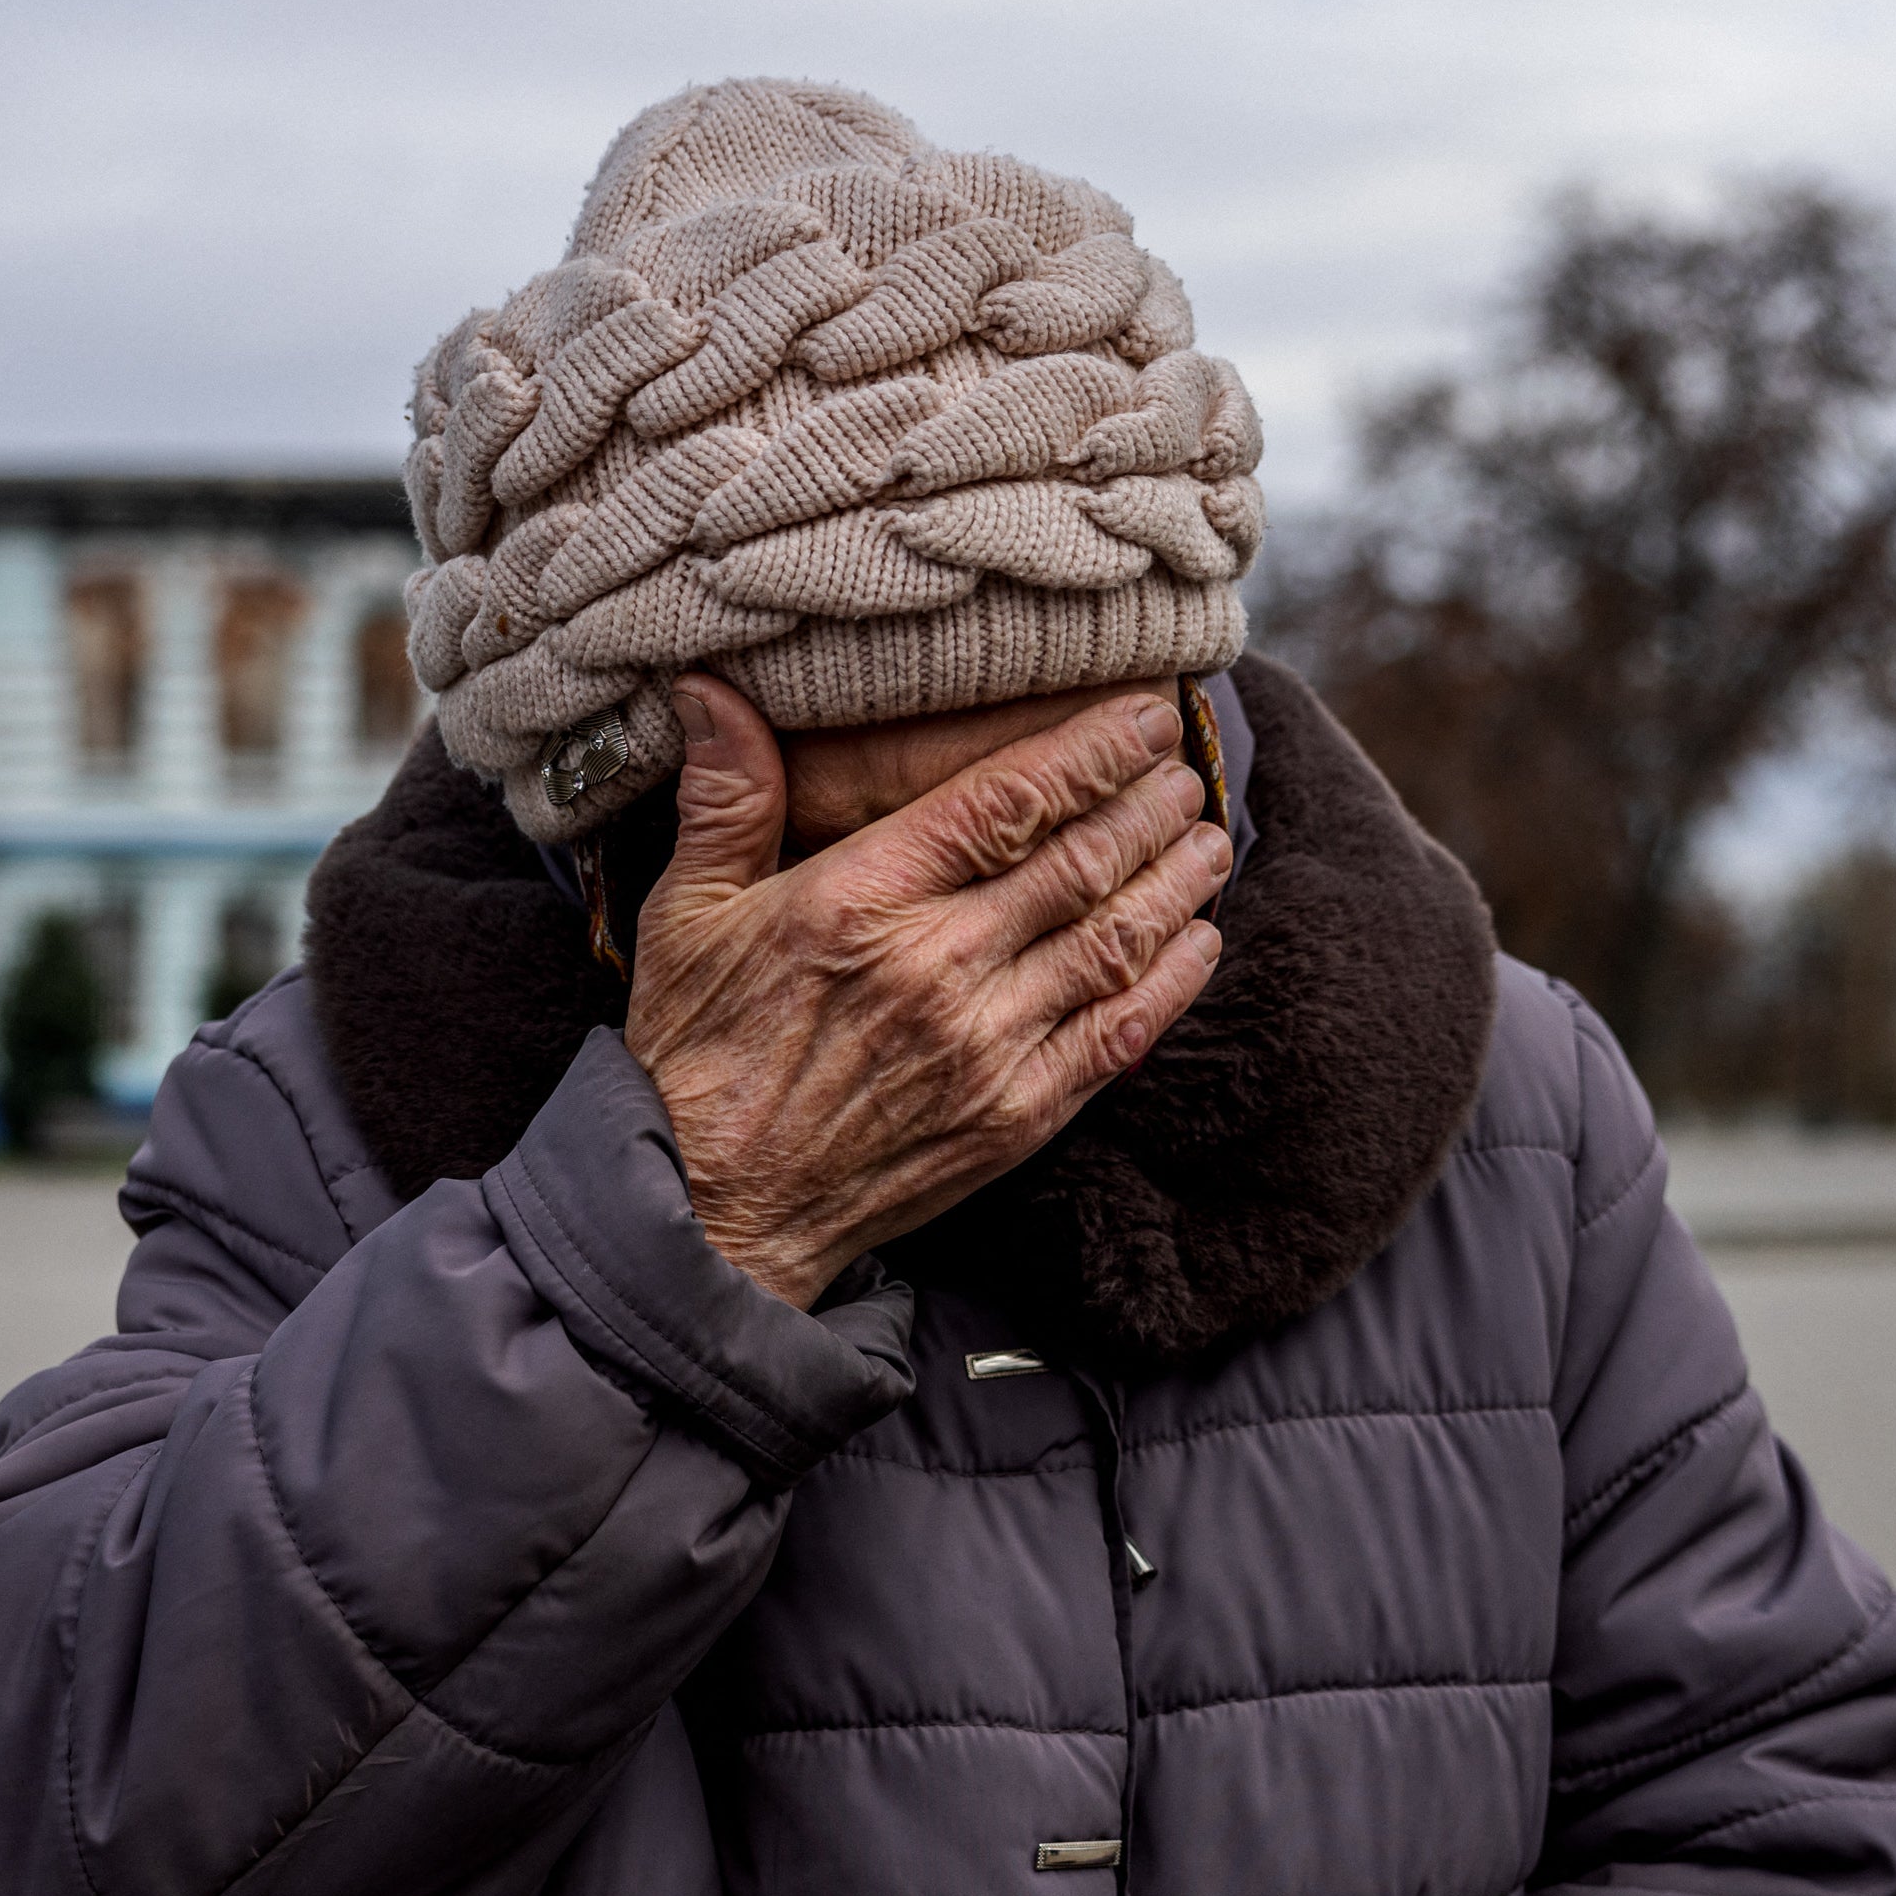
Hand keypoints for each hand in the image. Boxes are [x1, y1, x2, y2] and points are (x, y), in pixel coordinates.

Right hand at [623, 674, 1226, 1309]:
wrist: (714, 1213)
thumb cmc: (695, 1055)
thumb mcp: (686, 914)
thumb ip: (724, 796)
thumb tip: (708, 682)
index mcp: (860, 903)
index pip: (1005, 802)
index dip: (1089, 750)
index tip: (1141, 714)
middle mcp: (937, 968)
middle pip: (1079, 861)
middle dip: (1149, 805)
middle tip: (1186, 766)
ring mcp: (986, 1048)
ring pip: (1114, 940)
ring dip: (1177, 882)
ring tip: (1209, 837)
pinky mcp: (1015, 1117)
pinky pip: (1118, 1033)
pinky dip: (1171, 982)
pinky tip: (1200, 942)